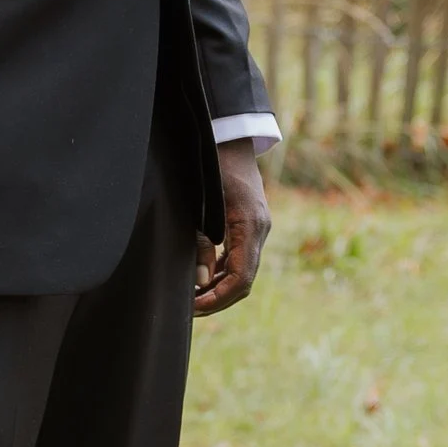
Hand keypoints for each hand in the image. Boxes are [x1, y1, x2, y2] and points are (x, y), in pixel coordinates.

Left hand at [194, 145, 269, 318]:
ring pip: (241, 271)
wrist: (227, 136)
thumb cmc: (210, 164)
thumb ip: (200, 242)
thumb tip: (200, 281)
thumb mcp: (201, 202)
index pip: (242, 278)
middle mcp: (259, 230)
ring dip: (218, 287)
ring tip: (191, 298)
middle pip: (243, 280)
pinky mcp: (248, 225)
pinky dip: (220, 271)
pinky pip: (238, 257)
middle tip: (188, 310)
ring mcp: (256, 228)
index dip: (219, 298)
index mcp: (250, 225)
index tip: (195, 308)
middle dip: (217, 298)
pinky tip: (200, 278)